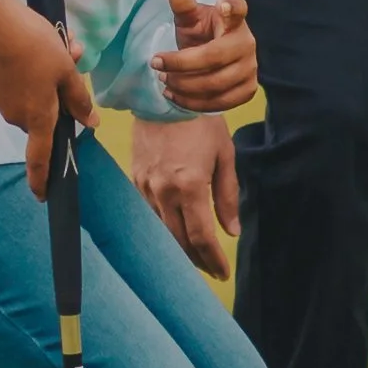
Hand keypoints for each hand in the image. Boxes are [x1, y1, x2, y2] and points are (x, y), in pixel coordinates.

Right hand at [0, 0, 94, 196]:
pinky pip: (24, 85)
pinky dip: (37, 70)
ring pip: (38, 96)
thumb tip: (90, 123)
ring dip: (53, 76)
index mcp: (38, 118)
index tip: (44, 196)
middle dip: (63, 93)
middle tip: (74, 58)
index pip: (41, 159)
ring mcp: (4, 101)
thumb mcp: (65, 70)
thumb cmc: (34, 47)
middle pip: (47, 116)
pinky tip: (44, 42)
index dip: (42, 179)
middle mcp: (18, 115)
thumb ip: (79, 100)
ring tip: (62, 45)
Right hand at [129, 111, 241, 278]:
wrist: (164, 95)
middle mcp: (164, 191)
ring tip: (193, 257)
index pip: (201, 237)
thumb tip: (232, 230)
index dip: (212, 259)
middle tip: (210, 270)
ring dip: (177, 247)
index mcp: (190, 185)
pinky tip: (172, 232)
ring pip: (161, 230)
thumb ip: (227, 195)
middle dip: (196, 260)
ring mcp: (145, 186)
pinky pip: (147, 213)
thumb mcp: (224, 155)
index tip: (222, 272)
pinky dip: (161, 227)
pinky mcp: (135, 179)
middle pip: (179, 240)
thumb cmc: (201, 122)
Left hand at [151, 0, 258, 115]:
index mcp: (234, 21)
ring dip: (183, 85)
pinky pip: (219, 103)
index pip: (239, 10)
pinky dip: (192, 103)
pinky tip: (174, 95)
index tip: (221, 4)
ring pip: (215, 84)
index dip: (232, 8)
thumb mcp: (189, 20)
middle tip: (156, 64)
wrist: (212, 63)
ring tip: (163, 80)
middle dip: (181, 64)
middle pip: (214, 57)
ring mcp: (250, 69)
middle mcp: (247, 44)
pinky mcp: (248, 90)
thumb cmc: (201, 36)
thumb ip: (183, 4)